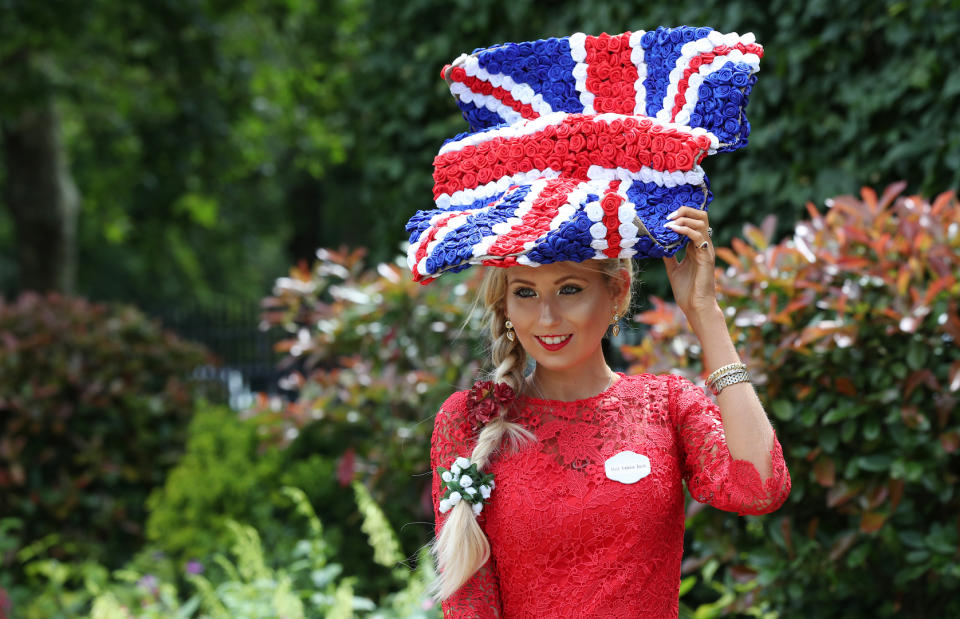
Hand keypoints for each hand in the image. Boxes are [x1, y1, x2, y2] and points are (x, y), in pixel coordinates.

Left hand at [662, 206, 718, 323]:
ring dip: (684, 217)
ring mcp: (706, 249)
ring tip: (668, 221)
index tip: (665, 216)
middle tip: (668, 215)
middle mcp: (703, 245)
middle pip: (701, 216)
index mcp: (696, 247)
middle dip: (685, 210)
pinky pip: (698, 236)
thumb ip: (668, 255)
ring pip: (701, 222)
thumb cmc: (686, 290)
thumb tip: (658, 245)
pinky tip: (673, 230)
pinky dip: (685, 229)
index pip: (694, 221)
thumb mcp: (673, 268)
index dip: (681, 214)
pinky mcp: (707, 256)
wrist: (695, 306)